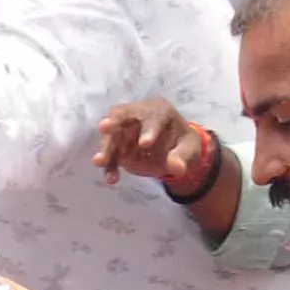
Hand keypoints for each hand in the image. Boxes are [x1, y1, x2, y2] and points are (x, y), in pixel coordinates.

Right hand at [95, 95, 215, 190]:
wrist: (174, 151)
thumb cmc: (182, 143)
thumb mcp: (189, 149)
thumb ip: (182, 157)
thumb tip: (176, 168)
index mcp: (159, 110)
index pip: (152, 116)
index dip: (149, 129)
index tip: (145, 144)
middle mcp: (137, 114)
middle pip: (122, 115)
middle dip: (113, 121)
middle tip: (104, 128)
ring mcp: (124, 128)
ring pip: (111, 135)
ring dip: (106, 149)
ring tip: (99, 162)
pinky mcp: (118, 145)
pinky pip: (111, 154)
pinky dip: (109, 166)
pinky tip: (111, 178)